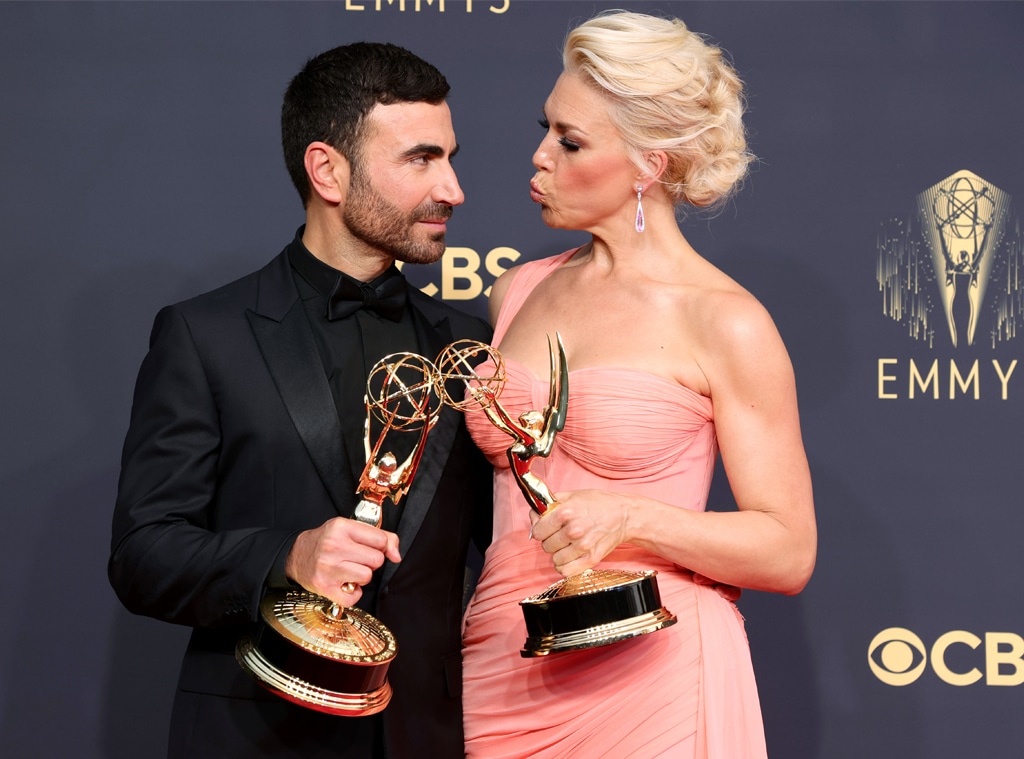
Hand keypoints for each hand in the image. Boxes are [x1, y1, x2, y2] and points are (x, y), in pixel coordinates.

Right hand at [285, 517, 400, 605]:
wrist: (296, 555)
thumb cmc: (326, 541)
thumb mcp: (350, 528)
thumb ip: (380, 536)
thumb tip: (396, 555)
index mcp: (341, 527)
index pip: (381, 540)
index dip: (380, 546)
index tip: (370, 547)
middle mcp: (334, 546)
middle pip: (376, 560)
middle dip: (371, 562)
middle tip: (358, 559)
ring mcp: (328, 568)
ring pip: (367, 577)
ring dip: (362, 577)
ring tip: (350, 571)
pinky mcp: (325, 587)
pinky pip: (354, 597)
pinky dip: (353, 594)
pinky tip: (345, 584)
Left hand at [529, 490, 628, 576]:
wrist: (623, 515)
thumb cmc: (598, 503)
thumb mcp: (572, 495)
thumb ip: (549, 504)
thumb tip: (533, 517)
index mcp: (566, 512)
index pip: (538, 531)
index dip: (541, 529)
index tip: (547, 527)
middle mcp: (573, 530)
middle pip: (546, 546)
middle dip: (550, 540)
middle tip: (561, 534)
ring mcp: (583, 546)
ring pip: (555, 559)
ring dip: (559, 553)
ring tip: (568, 544)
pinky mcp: (591, 559)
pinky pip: (566, 571)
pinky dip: (565, 566)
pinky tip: (570, 556)